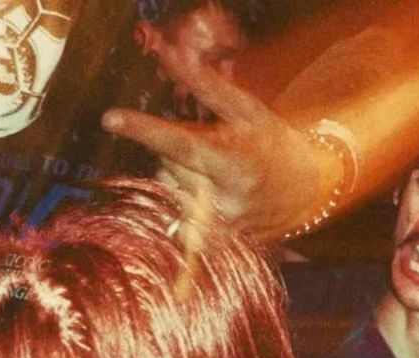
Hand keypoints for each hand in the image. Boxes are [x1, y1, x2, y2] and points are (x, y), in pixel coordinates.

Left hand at [101, 54, 337, 238]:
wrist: (307, 191)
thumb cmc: (273, 143)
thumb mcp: (247, 110)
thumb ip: (206, 87)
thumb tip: (171, 55)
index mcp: (235, 162)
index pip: (181, 144)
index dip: (144, 130)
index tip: (111, 118)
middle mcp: (225, 199)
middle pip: (167, 167)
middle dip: (172, 152)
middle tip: (203, 146)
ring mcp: (219, 226)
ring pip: (167, 191)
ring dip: (176, 177)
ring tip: (209, 173)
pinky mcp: (214, 243)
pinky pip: (174, 216)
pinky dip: (179, 199)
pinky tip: (203, 195)